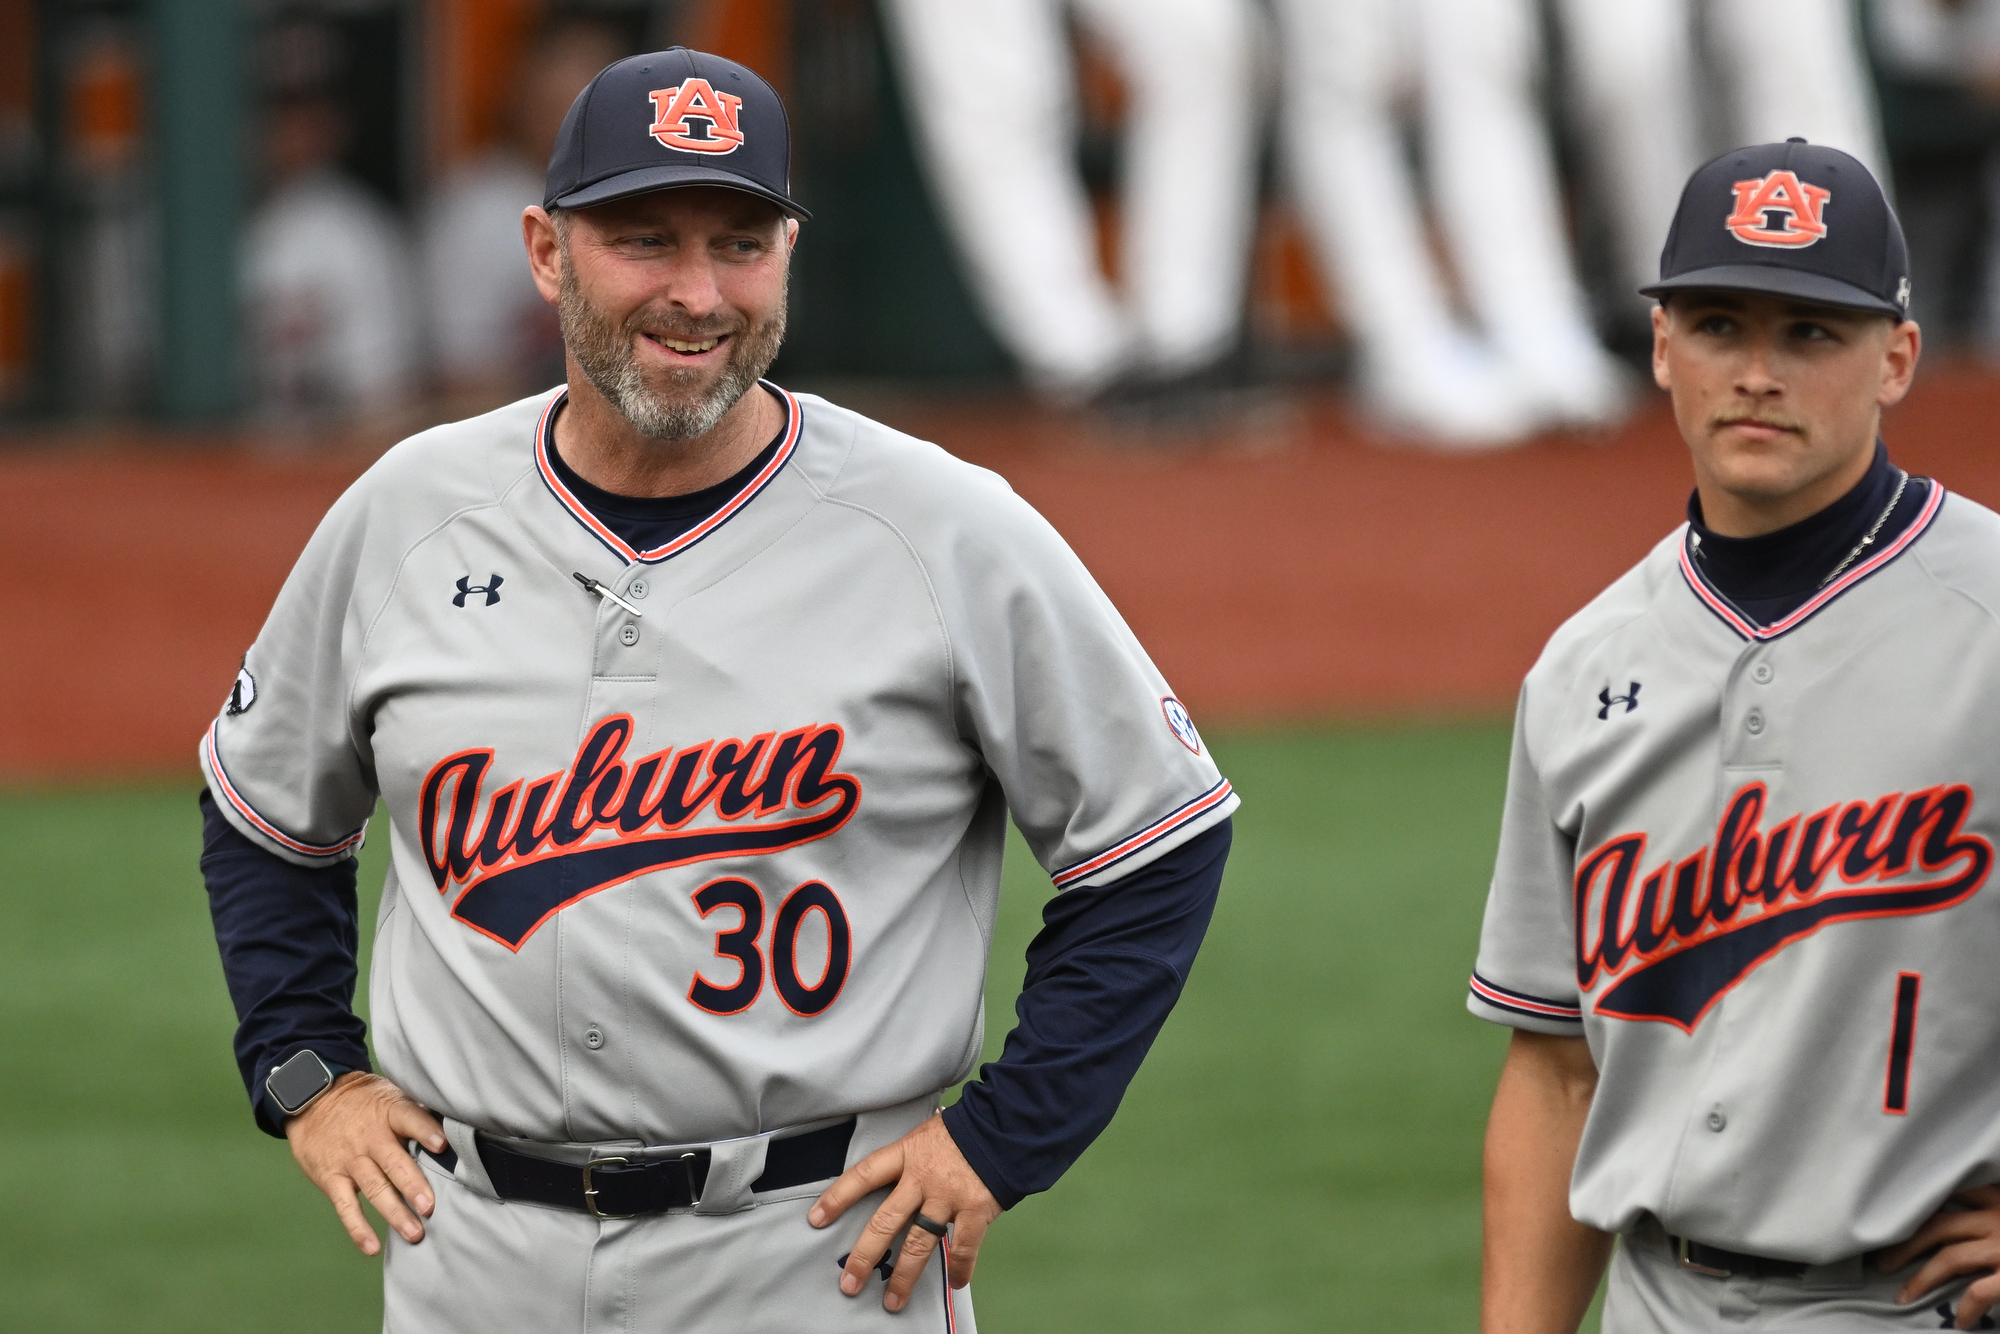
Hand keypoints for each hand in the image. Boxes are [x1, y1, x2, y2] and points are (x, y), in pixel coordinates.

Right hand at [285, 1071, 447, 1255]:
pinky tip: (372, 1247)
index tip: (442, 1144)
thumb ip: (416, 1114)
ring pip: (374, 1188)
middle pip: (393, 1162)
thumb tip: (457, 1126)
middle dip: (412, 1186)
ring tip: (414, 1233)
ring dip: (394, 1213)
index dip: (425, 1130)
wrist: (314, 1099)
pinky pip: (345, 1206)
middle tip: (430, 1207)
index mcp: (389, 1111)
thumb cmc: (364, 1102)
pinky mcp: (332, 1178)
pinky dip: (358, 1228)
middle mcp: (370, 1137)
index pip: (409, 1118)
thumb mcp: (390, 1095)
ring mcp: (350, 1159)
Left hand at [808, 1113, 1001, 1312]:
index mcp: (908, 1154)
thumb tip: (891, 1177)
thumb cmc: (965, 1130)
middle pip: (885, 1220)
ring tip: (893, 1300)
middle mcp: (923, 1177)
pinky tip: (954, 1282)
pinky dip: (959, 1268)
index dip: (838, 1197)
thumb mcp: (927, 1134)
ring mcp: (949, 1195)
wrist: (1004, 1124)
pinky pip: (964, 1247)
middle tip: (850, 1282)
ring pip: (919, 1242)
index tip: (816, 1219)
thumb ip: (910, 1159)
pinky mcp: (976, 1209)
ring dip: (904, 1275)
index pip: (864, 1175)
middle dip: (865, 1255)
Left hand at [1880, 1185, 1999, 1329]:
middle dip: (1904, 1244)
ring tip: (1903, 1295)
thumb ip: (1996, 1210)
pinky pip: (1979, 1293)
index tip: (1894, 1221)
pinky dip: (1965, 1309)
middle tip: (1880, 1261)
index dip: (1918, 1210)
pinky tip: (1960, 1323)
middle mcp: (1999, 1216)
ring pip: (1947, 1257)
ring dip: (1920, 1278)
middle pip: (1936, 1224)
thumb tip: (1968, 1216)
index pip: (1950, 1196)